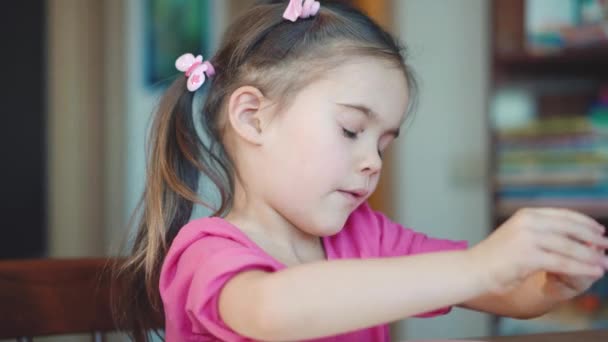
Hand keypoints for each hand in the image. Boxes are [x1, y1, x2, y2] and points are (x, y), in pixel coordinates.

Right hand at [468, 208, 607, 294]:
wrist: (472, 269)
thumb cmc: (495, 258)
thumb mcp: (518, 236)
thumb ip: (540, 233)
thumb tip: (572, 238)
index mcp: (526, 215)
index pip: (563, 214)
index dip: (585, 222)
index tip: (599, 230)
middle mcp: (528, 222)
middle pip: (570, 228)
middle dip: (592, 237)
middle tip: (607, 246)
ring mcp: (527, 238)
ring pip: (569, 246)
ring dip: (591, 256)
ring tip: (604, 262)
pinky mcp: (527, 256)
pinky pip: (562, 262)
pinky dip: (582, 267)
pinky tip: (594, 271)